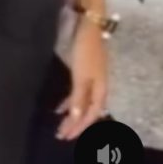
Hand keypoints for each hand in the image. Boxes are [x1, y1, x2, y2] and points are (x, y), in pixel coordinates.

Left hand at [55, 20, 107, 139]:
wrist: (90, 27)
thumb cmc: (86, 52)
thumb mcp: (81, 76)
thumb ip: (79, 97)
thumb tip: (76, 119)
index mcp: (101, 91)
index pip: (90, 115)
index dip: (79, 127)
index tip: (66, 136)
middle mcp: (99, 88)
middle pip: (87, 111)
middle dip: (75, 124)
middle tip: (61, 135)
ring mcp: (93, 80)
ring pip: (82, 103)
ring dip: (72, 114)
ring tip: (61, 125)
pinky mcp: (85, 73)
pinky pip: (78, 93)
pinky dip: (70, 101)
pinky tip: (62, 106)